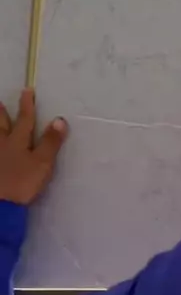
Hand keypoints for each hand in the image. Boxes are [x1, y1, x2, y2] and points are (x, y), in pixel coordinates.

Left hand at [0, 89, 67, 204]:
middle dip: (2, 113)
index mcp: (19, 141)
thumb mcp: (42, 163)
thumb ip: (50, 142)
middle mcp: (3, 144)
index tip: (27, 90)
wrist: (0, 204)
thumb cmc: (22, 182)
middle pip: (2, 124)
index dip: (27, 105)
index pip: (25, 119)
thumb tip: (60, 119)